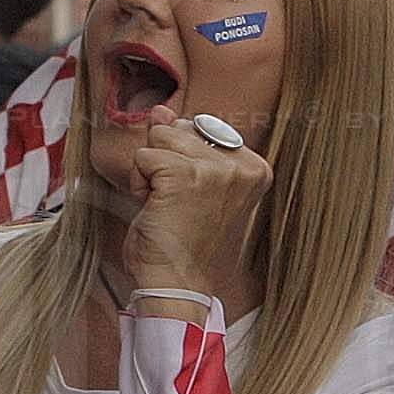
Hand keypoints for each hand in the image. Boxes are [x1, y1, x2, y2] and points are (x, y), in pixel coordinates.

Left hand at [118, 117, 272, 297]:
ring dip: (150, 172)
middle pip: (179, 128)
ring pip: (159, 138)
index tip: (194, 199)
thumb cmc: (184, 241)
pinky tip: (155, 208)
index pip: (200, 129)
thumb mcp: (189, 184)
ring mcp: (214, 169)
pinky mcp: (184, 175)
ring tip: (166, 205)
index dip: (183, 160)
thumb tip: (161, 110)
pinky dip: (138, 183)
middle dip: (166, 161)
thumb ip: (182, 142)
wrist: (176, 282)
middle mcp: (241, 165)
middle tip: (177, 203)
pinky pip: (143, 157)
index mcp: (254, 167)